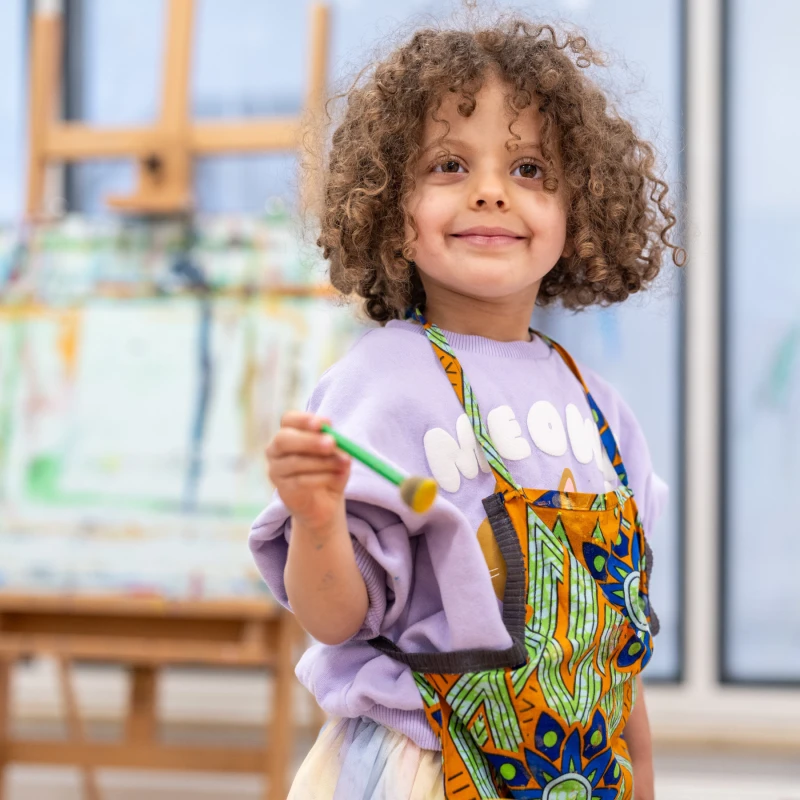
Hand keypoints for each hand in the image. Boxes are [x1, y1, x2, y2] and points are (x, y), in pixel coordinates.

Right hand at [266, 411, 350, 532]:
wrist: (324, 501)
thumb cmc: (329, 468)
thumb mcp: (337, 453)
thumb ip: (335, 445)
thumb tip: (336, 440)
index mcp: (289, 432)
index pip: (289, 419)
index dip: (304, 419)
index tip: (325, 423)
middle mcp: (276, 449)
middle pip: (284, 439)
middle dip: (309, 440)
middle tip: (331, 443)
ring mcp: (276, 469)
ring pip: (295, 462)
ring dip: (323, 462)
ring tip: (344, 463)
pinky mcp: (282, 489)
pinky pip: (300, 481)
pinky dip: (323, 477)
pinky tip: (337, 477)